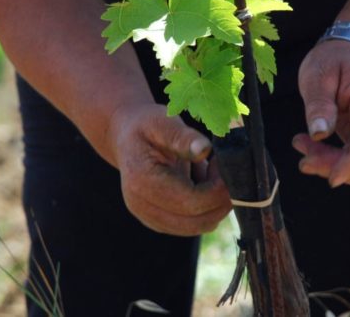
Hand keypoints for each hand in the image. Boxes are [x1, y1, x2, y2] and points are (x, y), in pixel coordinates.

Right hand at [109, 104, 231, 235]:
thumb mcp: (162, 122)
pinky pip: (194, 224)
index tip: (224, 164)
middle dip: (220, 199)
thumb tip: (204, 149)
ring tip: (211, 173)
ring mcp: (150, 218)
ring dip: (215, 204)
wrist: (125, 138)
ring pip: (200, 226)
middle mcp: (143, 206)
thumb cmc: (145, 127)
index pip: (191, 202)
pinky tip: (202, 182)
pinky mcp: (160, 222)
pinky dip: (206, 208)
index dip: (217, 189)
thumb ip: (182, 137)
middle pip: (198, 221)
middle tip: (224, 170)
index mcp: (142, 181)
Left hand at [294, 39, 349, 187]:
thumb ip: (319, 104)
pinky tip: (313, 148)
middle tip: (301, 153)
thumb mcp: (318, 75)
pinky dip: (337, 161)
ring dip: (333, 165)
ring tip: (302, 146)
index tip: (332, 179)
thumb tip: (318, 134)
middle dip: (334, 165)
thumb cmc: (335, 60)